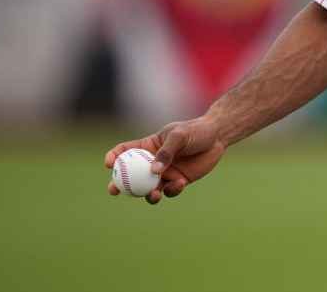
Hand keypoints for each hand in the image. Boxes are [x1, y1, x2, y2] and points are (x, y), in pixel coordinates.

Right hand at [104, 117, 227, 204]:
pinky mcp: (178, 181)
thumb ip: (166, 152)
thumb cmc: (195, 131)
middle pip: (130, 176)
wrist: (217, 137)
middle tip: (114, 190)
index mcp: (147, 146)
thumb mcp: (179, 136)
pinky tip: (180, 183)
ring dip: (147, 195)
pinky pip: (170, 191)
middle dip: (119, 185)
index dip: (113, 157)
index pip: (124, 151)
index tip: (109, 164)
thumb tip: (153, 171)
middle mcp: (153, 161)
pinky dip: (172, 190)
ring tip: (153, 195)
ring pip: (149, 188)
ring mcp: (165, 173)